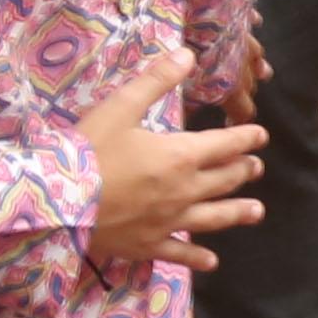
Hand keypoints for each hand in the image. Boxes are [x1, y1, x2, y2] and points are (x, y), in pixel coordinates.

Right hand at [79, 48, 267, 275]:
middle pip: (222, 180)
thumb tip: (188, 54)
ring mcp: (167, 222)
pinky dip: (197, 258)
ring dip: (237, 213)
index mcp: (180, 156)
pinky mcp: (148, 246)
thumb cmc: (88, 151)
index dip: (245, 138)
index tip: (261, 136)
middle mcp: (182, 191)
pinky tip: (211, 263)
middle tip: (256, 167)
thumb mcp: (120, 107)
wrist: (56, 204)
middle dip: (242, 171)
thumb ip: (156, 80)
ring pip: (212, 218)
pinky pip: (179, 253)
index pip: (224, 145)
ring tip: (256, 211)